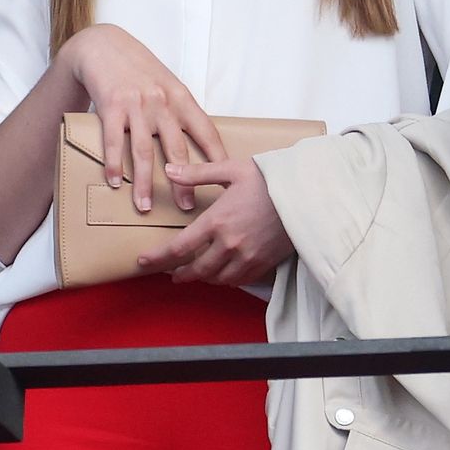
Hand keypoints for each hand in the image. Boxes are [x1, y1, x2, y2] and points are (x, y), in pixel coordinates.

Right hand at [58, 25, 225, 214]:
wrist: (104, 46)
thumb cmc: (138, 68)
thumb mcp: (167, 83)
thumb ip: (180, 110)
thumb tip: (197, 142)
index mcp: (181, 98)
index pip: (206, 132)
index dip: (217, 158)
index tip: (225, 183)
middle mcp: (162, 102)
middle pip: (176, 149)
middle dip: (183, 181)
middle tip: (186, 207)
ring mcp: (136, 105)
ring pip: (142, 151)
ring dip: (143, 182)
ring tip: (144, 206)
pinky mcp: (111, 106)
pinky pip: (112, 141)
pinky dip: (113, 163)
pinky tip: (113, 181)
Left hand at [137, 157, 293, 284]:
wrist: (306, 194)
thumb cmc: (268, 179)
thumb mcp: (230, 170)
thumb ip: (196, 174)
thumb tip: (169, 169)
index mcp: (217, 221)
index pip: (179, 248)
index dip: (158, 258)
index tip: (143, 263)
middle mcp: (230, 244)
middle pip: (196, 269)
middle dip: (179, 273)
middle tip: (170, 273)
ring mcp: (248, 256)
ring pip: (217, 278)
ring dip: (202, 277)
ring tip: (194, 273)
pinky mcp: (264, 262)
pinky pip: (239, 280)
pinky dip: (226, 279)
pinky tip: (221, 273)